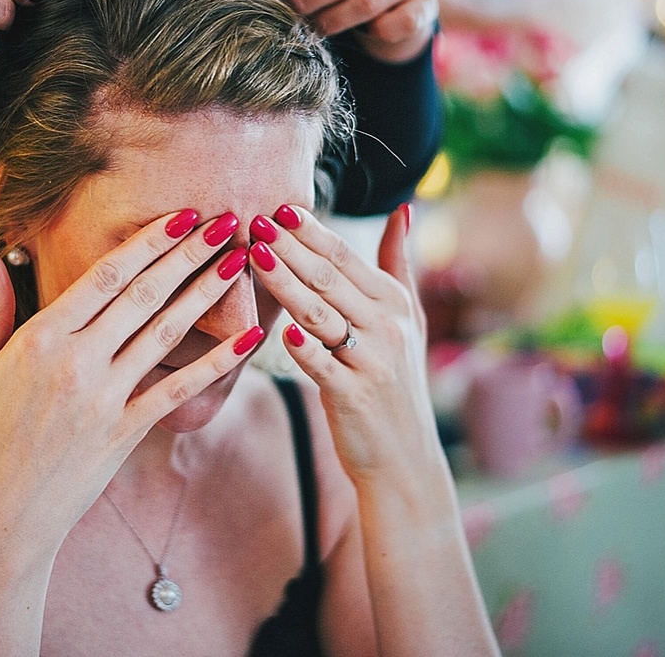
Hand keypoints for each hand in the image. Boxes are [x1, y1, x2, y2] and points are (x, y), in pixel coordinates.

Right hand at [0, 217, 259, 593]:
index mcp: (40, 338)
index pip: (104, 276)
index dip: (147, 242)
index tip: (180, 214)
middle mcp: (78, 363)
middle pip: (143, 295)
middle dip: (187, 254)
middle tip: (225, 220)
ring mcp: (105, 400)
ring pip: (166, 334)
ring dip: (205, 295)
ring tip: (238, 262)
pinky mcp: (125, 434)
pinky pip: (178, 391)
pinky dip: (216, 365)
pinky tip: (248, 342)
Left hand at [248, 207, 444, 490]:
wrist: (406, 459)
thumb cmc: (398, 379)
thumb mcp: (410, 320)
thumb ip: (399, 263)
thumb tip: (401, 208)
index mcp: (394, 303)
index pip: (345, 257)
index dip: (311, 231)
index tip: (279, 206)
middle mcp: (387, 328)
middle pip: (328, 278)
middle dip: (290, 247)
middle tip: (256, 219)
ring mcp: (372, 362)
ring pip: (318, 313)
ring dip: (285, 282)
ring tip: (254, 255)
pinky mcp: (354, 396)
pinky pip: (323, 365)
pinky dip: (304, 347)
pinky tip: (282, 329)